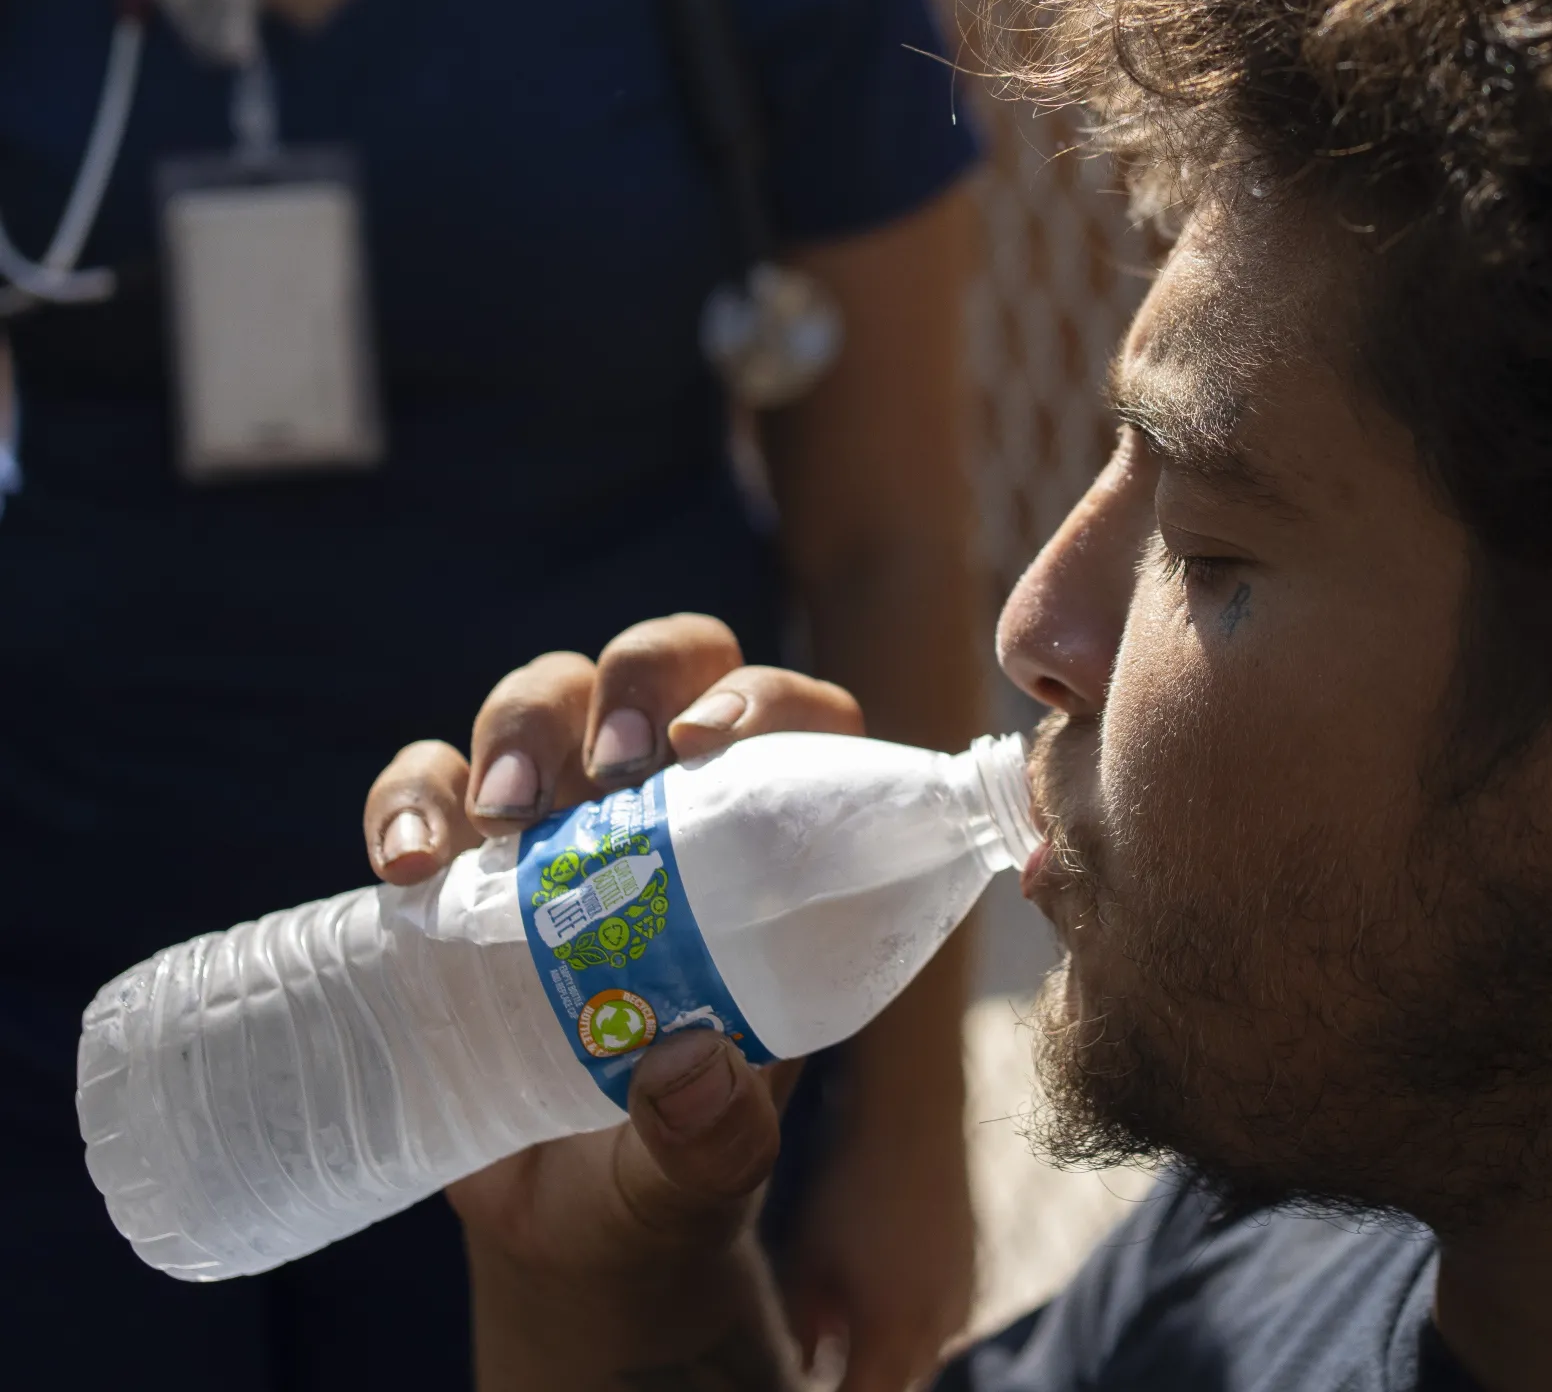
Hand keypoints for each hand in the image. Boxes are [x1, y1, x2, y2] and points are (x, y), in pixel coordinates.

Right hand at [357, 614, 864, 1386]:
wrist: (569, 1232)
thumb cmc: (672, 1176)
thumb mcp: (707, 1169)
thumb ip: (716, 1136)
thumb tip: (690, 1070)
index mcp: (768, 858)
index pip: (797, 725)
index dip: (767, 700)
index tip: (712, 743)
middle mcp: (669, 812)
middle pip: (664, 668)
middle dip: (635, 680)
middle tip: (613, 761)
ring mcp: (560, 826)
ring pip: (546, 696)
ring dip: (523, 725)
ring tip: (507, 815)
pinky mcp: (460, 865)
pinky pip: (426, 783)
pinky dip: (409, 798)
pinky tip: (405, 867)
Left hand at [780, 1068, 977, 1389]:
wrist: (916, 1116)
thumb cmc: (852, 1183)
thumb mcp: (806, 1256)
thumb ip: (806, 1322)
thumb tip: (811, 1362)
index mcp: (891, 1331)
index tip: (818, 1387)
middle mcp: (937, 1324)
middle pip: (899, 1384)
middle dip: (867, 1381)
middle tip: (833, 1358)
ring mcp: (963, 1296)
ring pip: (926, 1355)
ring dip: (893, 1355)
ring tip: (857, 1322)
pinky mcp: (975, 1268)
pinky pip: (945, 1320)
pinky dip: (917, 1323)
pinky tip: (891, 1288)